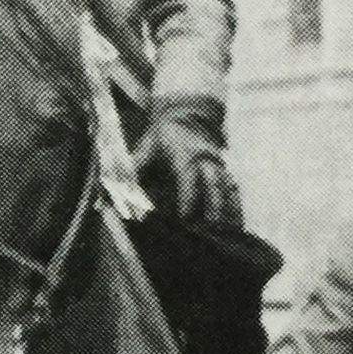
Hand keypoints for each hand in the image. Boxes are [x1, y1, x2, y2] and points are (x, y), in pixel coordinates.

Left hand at [136, 98, 241, 228]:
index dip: (188, 197)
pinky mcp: (226, 173)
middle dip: (215, 208)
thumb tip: (115, 191)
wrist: (188, 117)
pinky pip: (235, 192)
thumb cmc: (162, 138)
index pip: (188, 176)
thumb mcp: (146, 147)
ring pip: (229, 189)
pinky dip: (237, 209)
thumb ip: (133, 169)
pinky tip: (238, 229)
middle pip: (215, 184)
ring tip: (230, 236)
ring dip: (230, 212)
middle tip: (212, 232)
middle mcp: (206, 159)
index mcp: (185, 153)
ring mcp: (220, 166)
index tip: (185, 218)